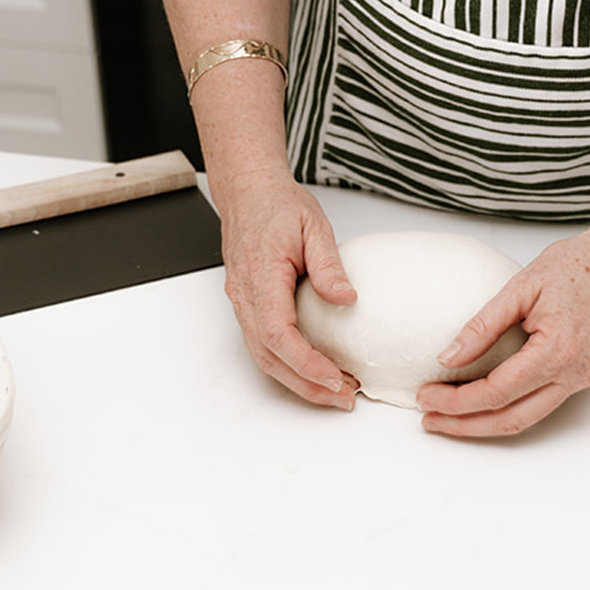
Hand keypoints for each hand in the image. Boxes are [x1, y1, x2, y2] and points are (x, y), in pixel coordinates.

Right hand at [219, 167, 358, 408]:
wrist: (248, 192)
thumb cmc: (278, 205)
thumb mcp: (314, 226)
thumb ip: (328, 264)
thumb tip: (347, 298)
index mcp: (262, 274)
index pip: (277, 332)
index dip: (305, 363)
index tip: (334, 378)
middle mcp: (245, 294)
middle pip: (268, 357)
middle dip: (305, 385)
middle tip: (343, 397)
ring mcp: (242, 302)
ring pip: (263, 357)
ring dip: (297, 381)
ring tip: (334, 392)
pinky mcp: (247, 305)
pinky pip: (263, 345)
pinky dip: (288, 366)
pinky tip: (314, 370)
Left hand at [417, 220, 589, 436]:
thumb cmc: (578, 265)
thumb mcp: (520, 287)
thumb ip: (482, 325)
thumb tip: (448, 357)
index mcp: (556, 350)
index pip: (496, 392)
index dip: (457, 401)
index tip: (427, 395)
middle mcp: (572, 374)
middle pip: (510, 419)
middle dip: (465, 424)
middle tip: (431, 419)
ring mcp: (581, 378)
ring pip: (527, 419)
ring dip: (486, 424)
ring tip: (451, 418)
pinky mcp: (584, 375)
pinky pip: (542, 404)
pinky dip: (510, 410)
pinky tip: (486, 403)